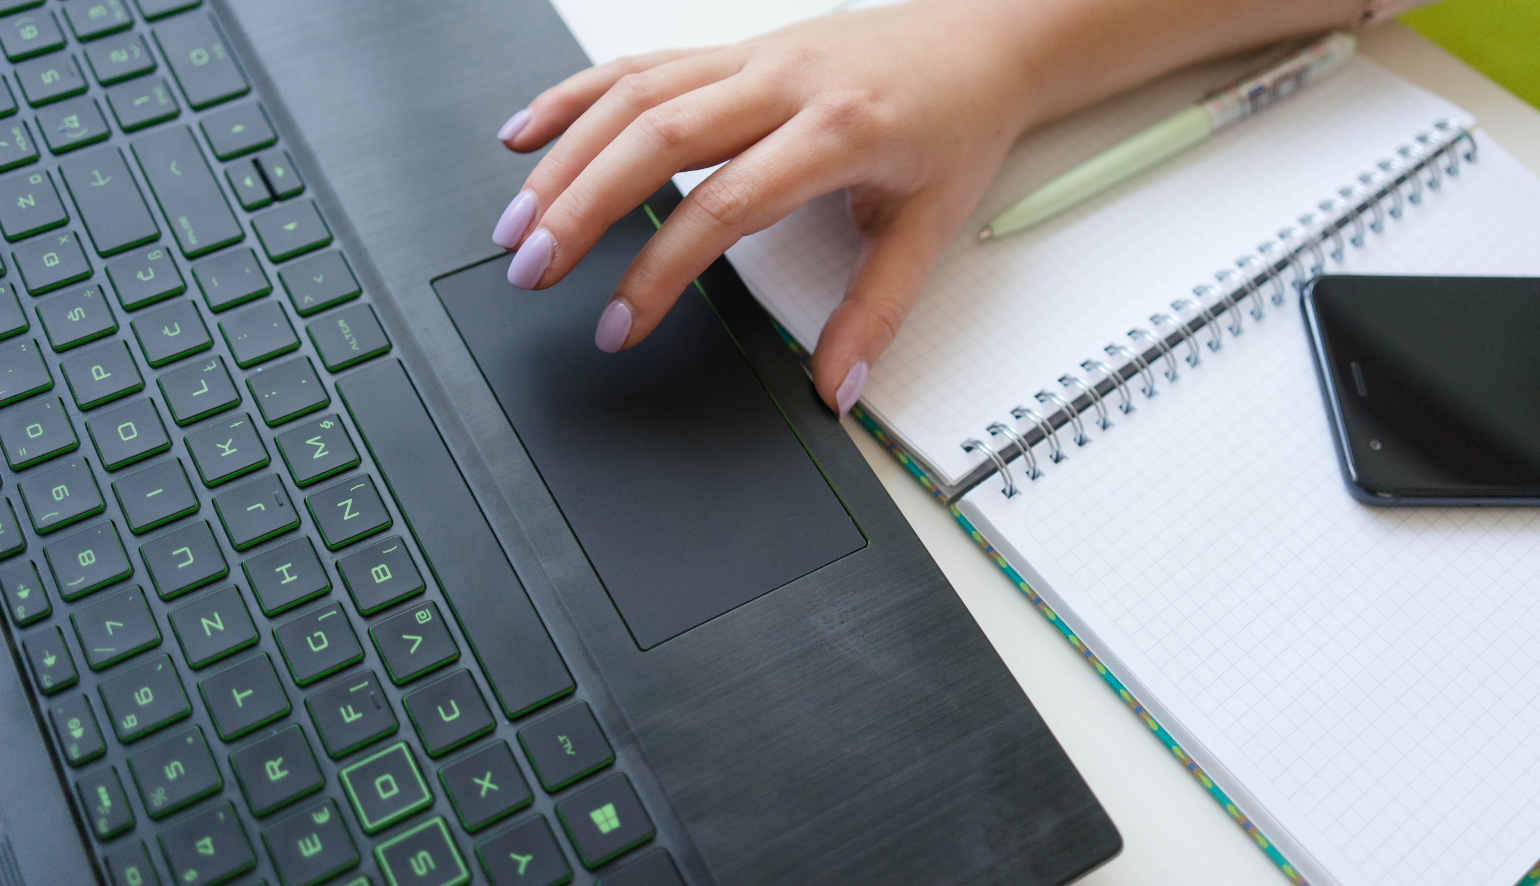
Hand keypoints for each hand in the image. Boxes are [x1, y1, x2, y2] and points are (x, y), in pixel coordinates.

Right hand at [491, 0, 1039, 414]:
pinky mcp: (731, 51)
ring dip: (564, 157)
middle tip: (530, 268)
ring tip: (515, 222)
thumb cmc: (954, 127)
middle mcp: (782, 83)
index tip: (617, 325)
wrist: (980, 41)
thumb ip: (875, 312)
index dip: (660, 270)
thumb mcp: (928, 228)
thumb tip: (832, 388)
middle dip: (582, 207)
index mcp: (837, 131)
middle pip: (657, 138)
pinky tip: (527, 133)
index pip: (724, 205)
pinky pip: (638, 66)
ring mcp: (749, 59)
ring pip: (634, 96)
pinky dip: (575, 96)